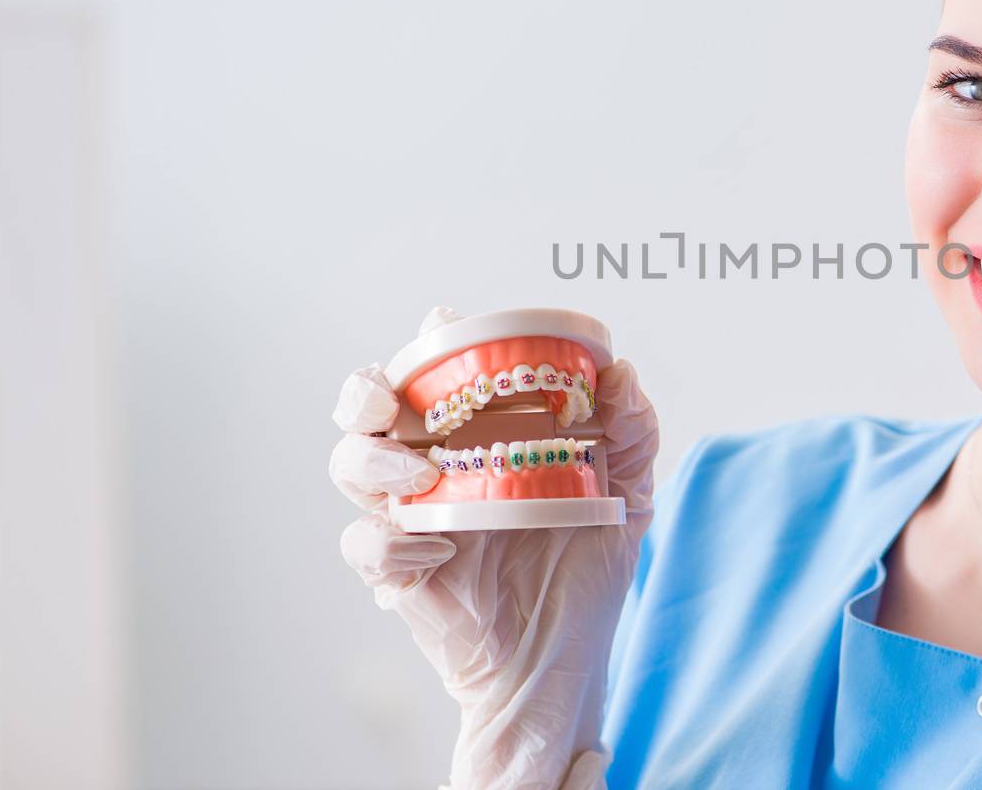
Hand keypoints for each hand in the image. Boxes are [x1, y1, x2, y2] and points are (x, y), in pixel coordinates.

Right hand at [329, 313, 657, 789]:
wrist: (566, 658)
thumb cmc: (587, 565)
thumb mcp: (628, 493)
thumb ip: (634, 430)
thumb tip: (622, 372)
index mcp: (479, 430)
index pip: (437, 368)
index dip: (431, 339)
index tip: (447, 322)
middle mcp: (434, 461)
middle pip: (366, 405)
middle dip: (367, 390)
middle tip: (395, 401)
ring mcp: (409, 514)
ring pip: (347, 463)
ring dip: (373, 461)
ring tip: (422, 477)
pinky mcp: (397, 571)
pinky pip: (364, 544)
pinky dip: (388, 540)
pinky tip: (437, 549)